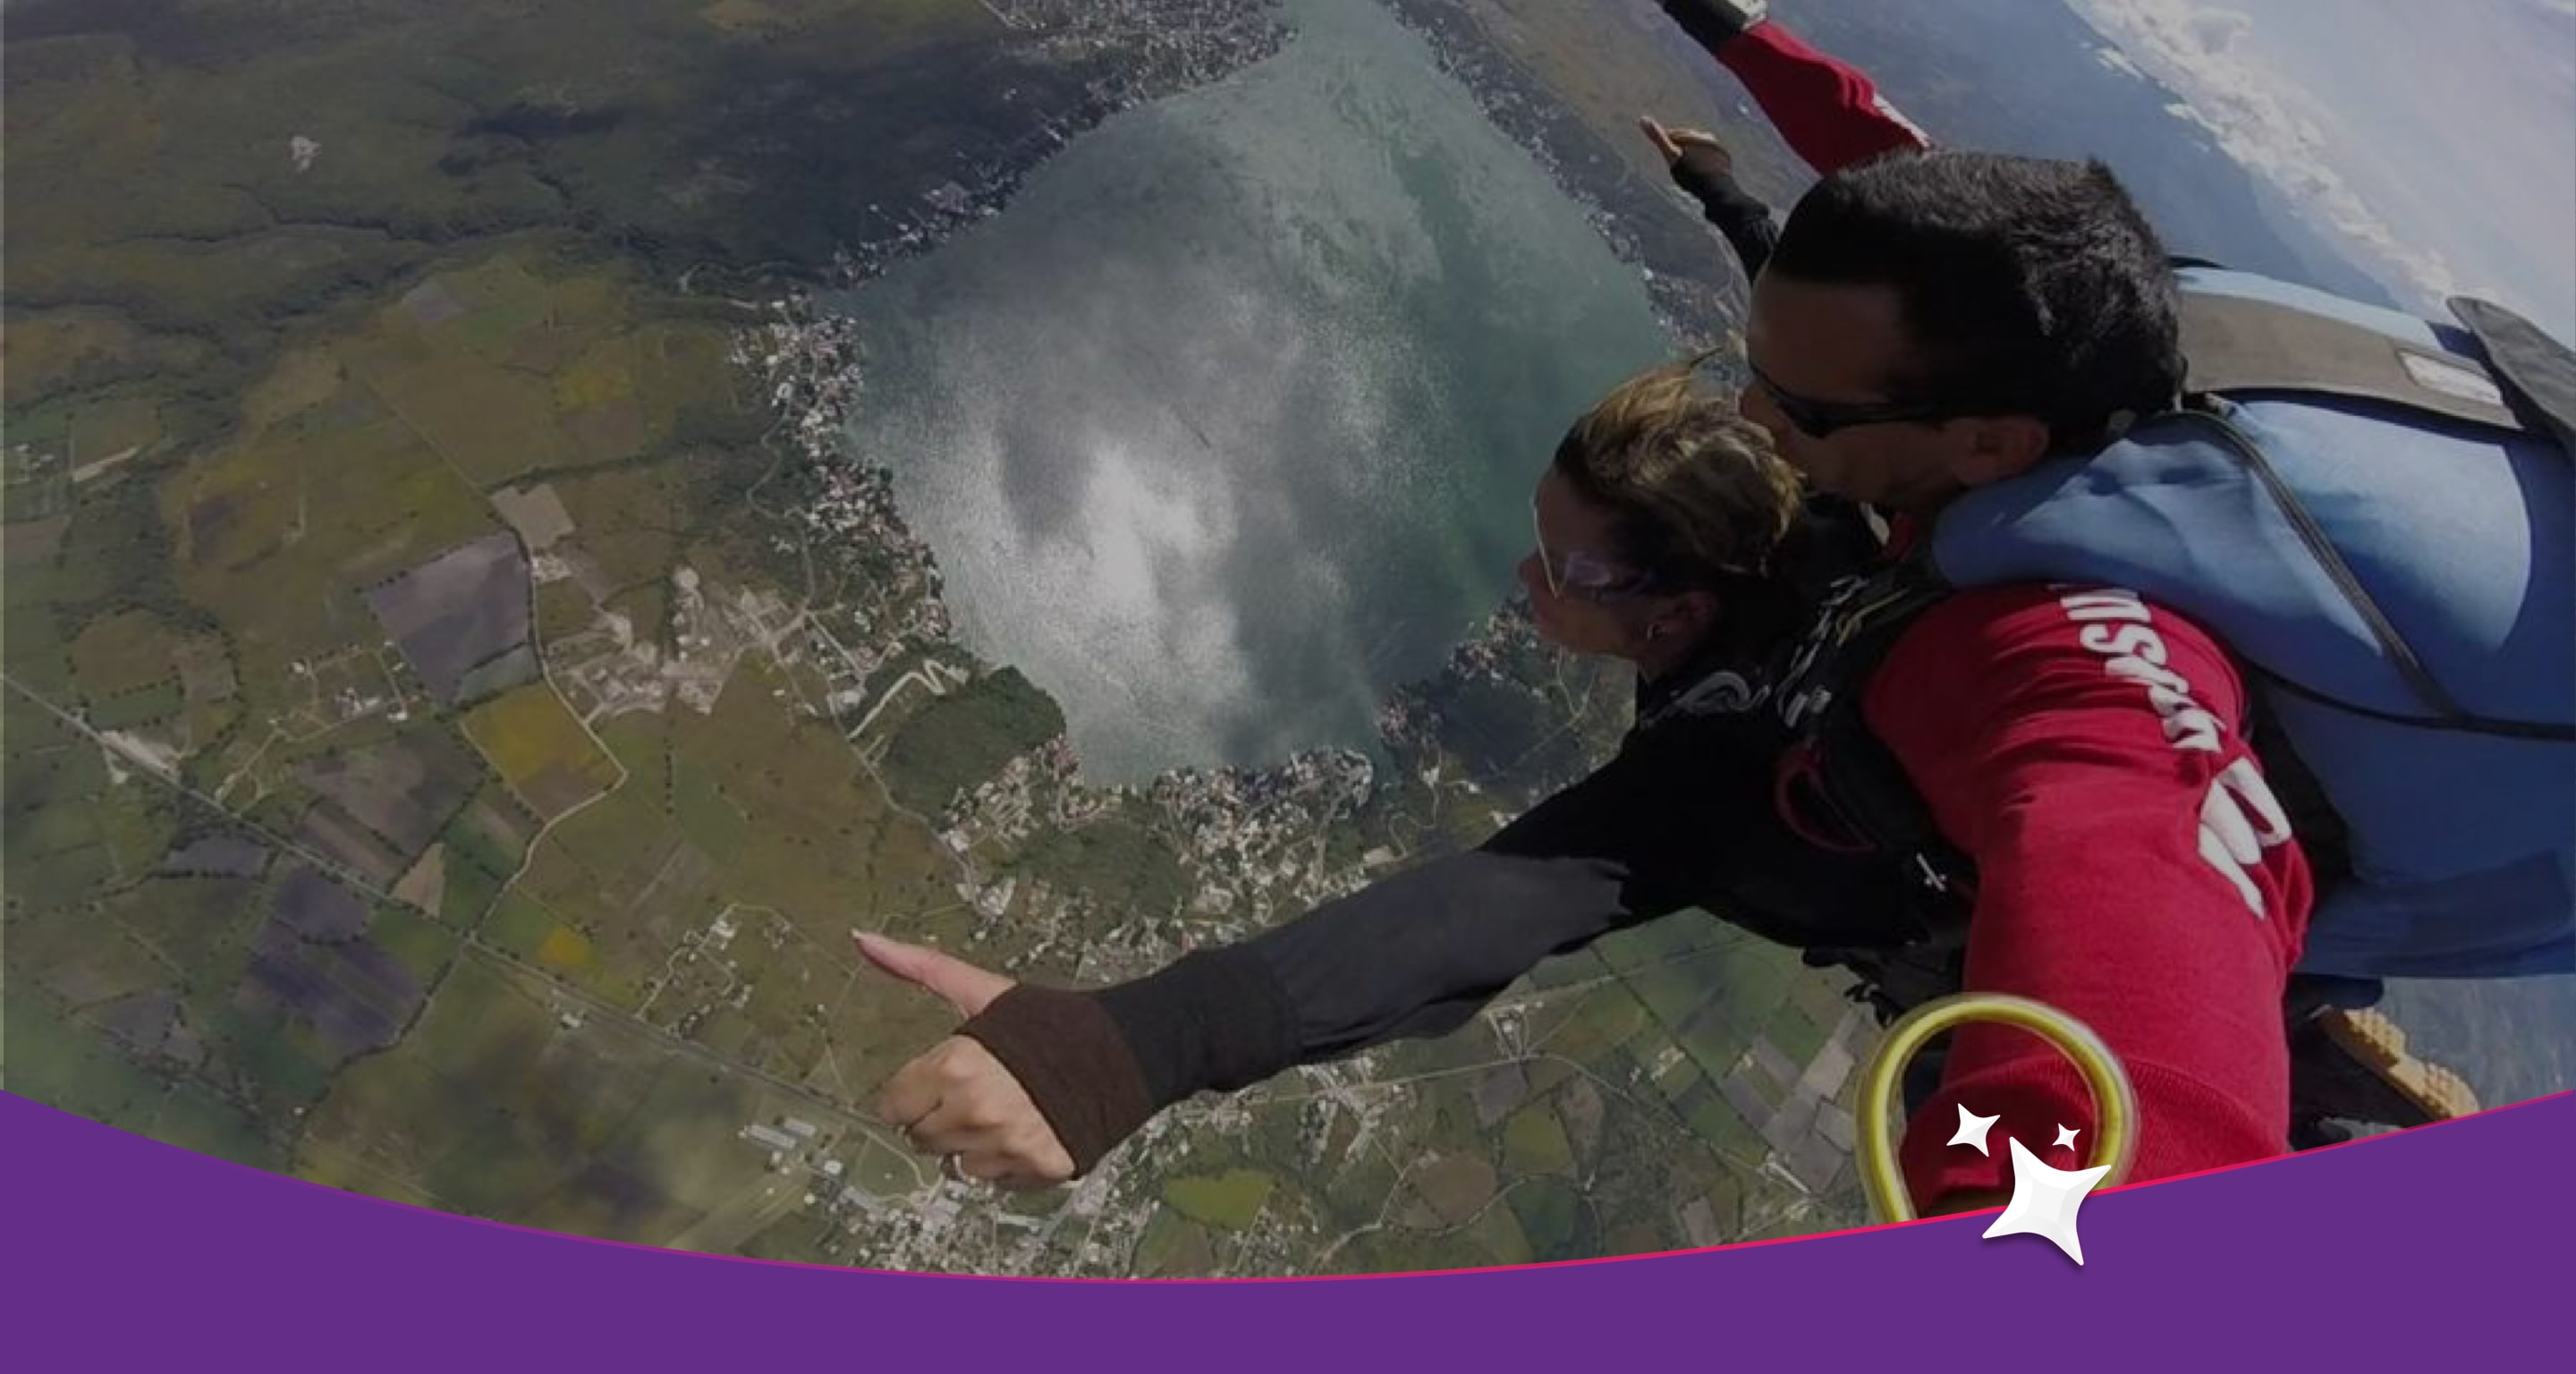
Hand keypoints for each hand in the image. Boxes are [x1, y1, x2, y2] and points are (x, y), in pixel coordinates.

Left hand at [857, 933, 1076, 1189]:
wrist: (1125, 1049)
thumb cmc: (1049, 1020)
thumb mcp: (983, 991)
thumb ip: (919, 968)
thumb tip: (861, 938)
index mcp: (955, 1068)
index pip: (894, 1107)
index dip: (915, 1090)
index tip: (941, 1079)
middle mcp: (976, 1113)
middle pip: (921, 1137)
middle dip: (941, 1116)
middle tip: (979, 1092)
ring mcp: (1007, 1146)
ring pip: (957, 1163)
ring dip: (972, 1143)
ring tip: (1007, 1110)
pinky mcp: (1036, 1170)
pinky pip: (995, 1180)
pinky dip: (1005, 1161)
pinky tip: (1027, 1131)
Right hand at [1640, 116, 1732, 173]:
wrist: (1716, 191)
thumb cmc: (1692, 174)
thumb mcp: (1672, 155)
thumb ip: (1659, 138)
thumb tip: (1643, 119)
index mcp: (1699, 136)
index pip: (1676, 135)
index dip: (1666, 145)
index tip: (1662, 154)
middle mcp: (1713, 141)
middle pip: (1689, 143)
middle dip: (1680, 150)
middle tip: (1672, 163)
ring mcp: (1721, 153)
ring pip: (1700, 153)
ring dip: (1691, 159)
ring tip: (1684, 172)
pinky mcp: (1725, 166)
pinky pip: (1709, 163)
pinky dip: (1702, 167)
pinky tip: (1697, 177)